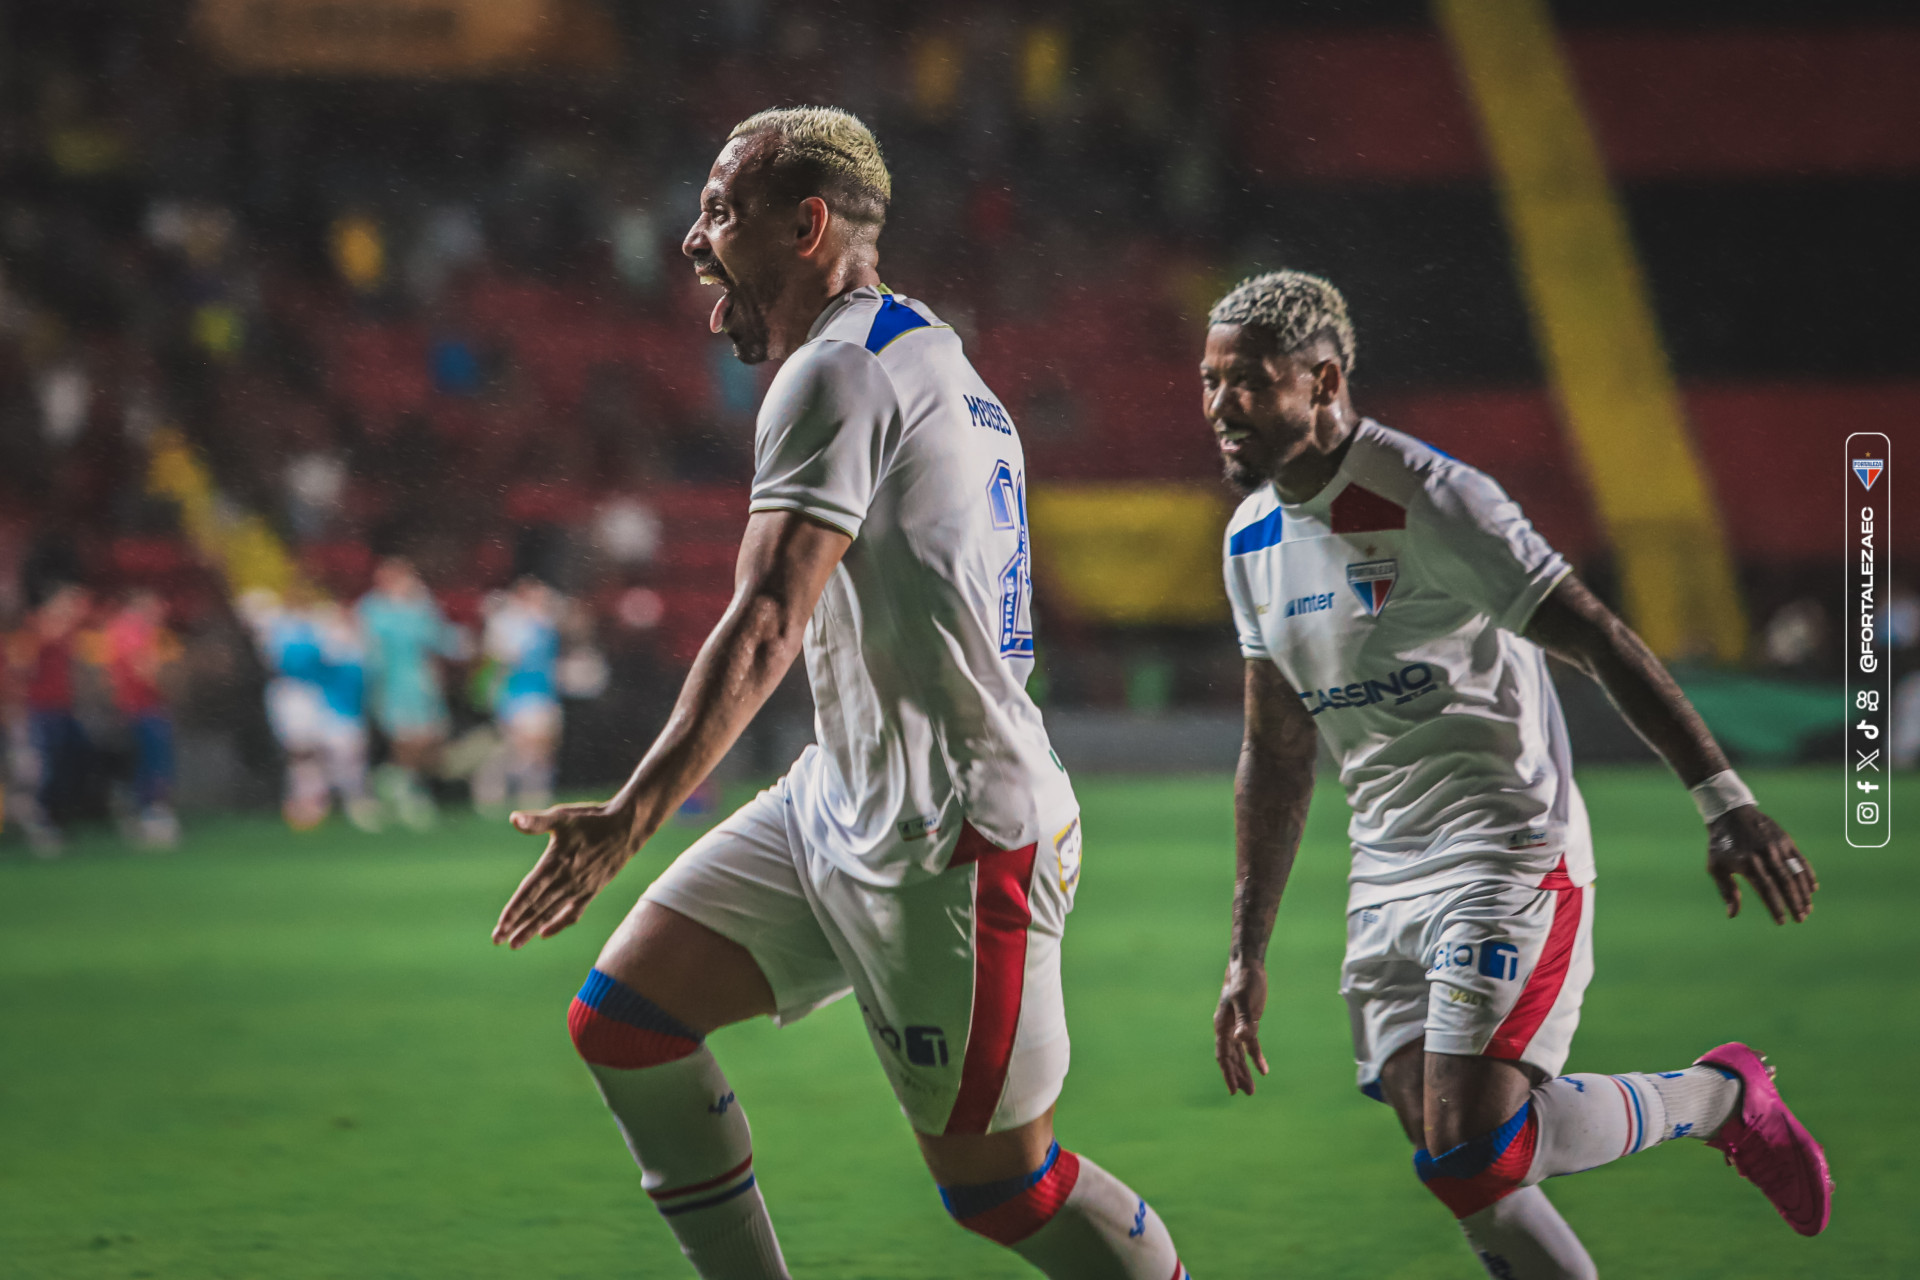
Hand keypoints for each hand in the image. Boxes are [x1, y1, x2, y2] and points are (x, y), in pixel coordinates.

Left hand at [492, 801, 643, 947]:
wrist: (627, 828)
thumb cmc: (592, 820)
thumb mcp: (563, 816)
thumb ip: (537, 822)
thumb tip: (513, 819)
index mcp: (555, 864)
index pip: (529, 893)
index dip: (513, 911)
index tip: (500, 928)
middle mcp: (566, 881)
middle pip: (537, 908)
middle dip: (516, 926)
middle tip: (497, 941)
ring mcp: (579, 889)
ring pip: (551, 913)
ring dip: (531, 929)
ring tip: (515, 945)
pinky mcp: (591, 891)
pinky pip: (572, 913)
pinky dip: (558, 924)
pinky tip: (545, 933)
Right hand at [1213, 958, 1269, 1094]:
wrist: (1247, 965)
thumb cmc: (1244, 980)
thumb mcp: (1245, 1000)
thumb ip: (1245, 1021)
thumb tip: (1241, 1041)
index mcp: (1222, 1025)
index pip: (1223, 1054)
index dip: (1228, 1072)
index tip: (1233, 1090)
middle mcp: (1227, 1028)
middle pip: (1230, 1058)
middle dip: (1237, 1075)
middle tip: (1247, 1093)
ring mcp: (1237, 1026)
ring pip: (1238, 1054)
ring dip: (1244, 1070)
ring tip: (1252, 1088)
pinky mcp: (1247, 1022)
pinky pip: (1249, 1045)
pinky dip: (1254, 1057)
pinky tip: (1262, 1068)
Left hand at [1708, 805, 1816, 923]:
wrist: (1730, 813)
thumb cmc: (1721, 844)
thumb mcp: (1715, 866)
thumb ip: (1727, 890)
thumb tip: (1733, 914)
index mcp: (1747, 863)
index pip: (1765, 889)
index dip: (1775, 906)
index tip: (1781, 921)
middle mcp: (1764, 855)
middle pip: (1784, 883)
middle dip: (1794, 903)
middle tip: (1800, 919)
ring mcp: (1777, 846)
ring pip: (1795, 873)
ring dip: (1803, 892)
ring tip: (1807, 909)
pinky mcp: (1785, 840)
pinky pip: (1800, 860)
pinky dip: (1808, 874)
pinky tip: (1812, 888)